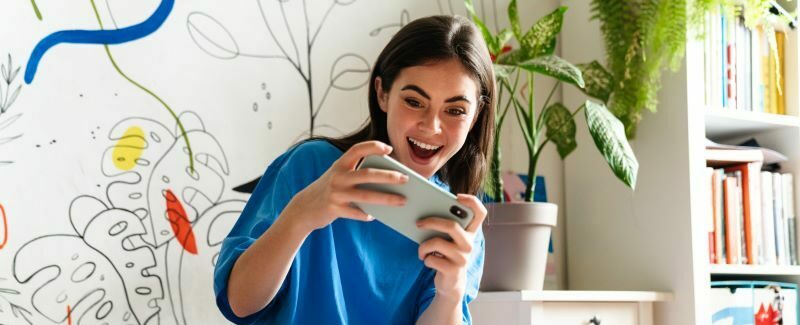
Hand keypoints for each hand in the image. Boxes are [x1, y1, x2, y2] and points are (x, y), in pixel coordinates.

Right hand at [282, 141, 408, 232]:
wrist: (303, 208)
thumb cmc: (330, 190)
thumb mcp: (339, 177)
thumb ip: (357, 175)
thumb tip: (387, 181)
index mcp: (340, 165)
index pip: (357, 149)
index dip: (373, 146)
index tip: (389, 149)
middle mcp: (337, 177)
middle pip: (367, 174)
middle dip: (389, 176)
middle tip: (406, 179)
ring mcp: (335, 194)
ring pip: (366, 196)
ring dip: (386, 199)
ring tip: (402, 201)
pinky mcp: (334, 210)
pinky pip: (356, 213)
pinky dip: (368, 214)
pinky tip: (376, 216)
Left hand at [416, 194, 486, 301]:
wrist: (450, 282)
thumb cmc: (446, 255)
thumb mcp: (448, 239)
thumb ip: (444, 226)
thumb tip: (423, 212)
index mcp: (470, 233)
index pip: (480, 213)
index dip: (472, 201)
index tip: (457, 196)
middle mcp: (470, 244)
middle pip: (452, 226)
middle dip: (431, 222)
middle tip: (418, 223)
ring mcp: (463, 258)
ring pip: (437, 243)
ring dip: (423, 246)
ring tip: (421, 250)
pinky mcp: (453, 270)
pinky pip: (432, 259)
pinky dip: (425, 259)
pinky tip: (427, 261)